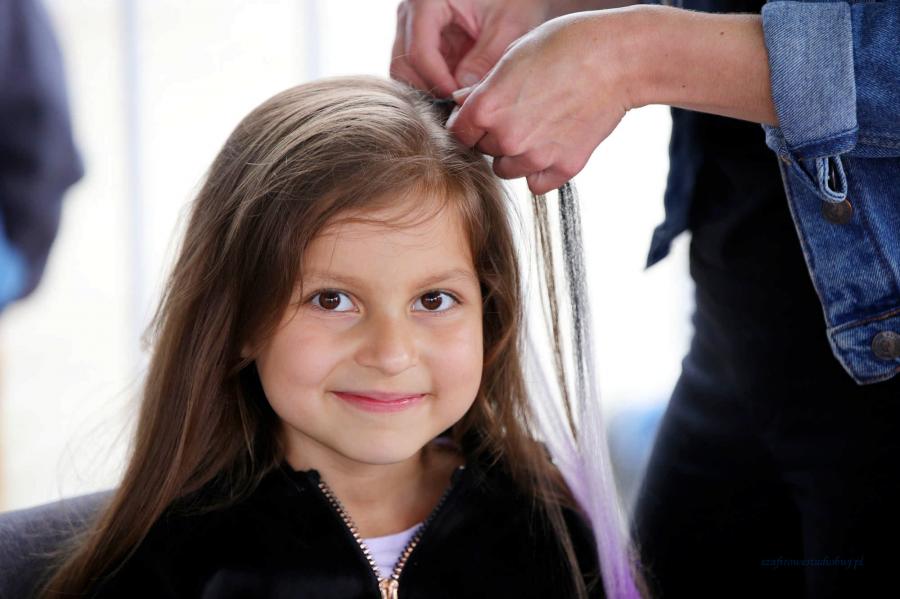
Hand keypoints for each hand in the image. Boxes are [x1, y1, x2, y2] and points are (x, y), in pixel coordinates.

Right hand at [390, 0, 556, 97]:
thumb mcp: (507, 25)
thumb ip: (486, 59)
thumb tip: (462, 94)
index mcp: (427, 2)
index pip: (419, 53)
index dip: (439, 82)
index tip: (460, 101)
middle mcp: (411, 14)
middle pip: (404, 65)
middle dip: (429, 90)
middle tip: (458, 107)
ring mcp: (412, 28)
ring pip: (406, 72)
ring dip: (430, 90)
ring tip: (459, 100)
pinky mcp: (422, 41)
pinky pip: (418, 71)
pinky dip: (435, 85)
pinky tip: (457, 93)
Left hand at [447, 10, 636, 193]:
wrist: (618, 59)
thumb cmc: (567, 45)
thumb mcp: (514, 55)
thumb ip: (483, 87)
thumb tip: (461, 102)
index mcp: (487, 108)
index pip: (459, 132)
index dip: (469, 123)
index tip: (482, 116)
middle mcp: (507, 138)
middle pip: (483, 151)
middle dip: (494, 136)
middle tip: (520, 113)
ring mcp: (536, 157)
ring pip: (507, 170)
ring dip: (515, 156)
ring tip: (538, 127)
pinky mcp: (563, 168)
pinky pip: (537, 184)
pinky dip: (541, 171)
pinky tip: (553, 145)